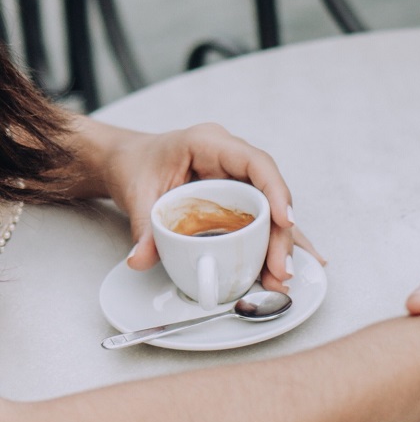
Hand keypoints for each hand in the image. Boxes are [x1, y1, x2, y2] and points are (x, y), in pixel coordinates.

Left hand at [69, 118, 323, 288]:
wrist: (128, 161)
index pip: (256, 163)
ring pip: (270, 210)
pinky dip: (273, 242)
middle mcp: (232, 159)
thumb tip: (141, 259)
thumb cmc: (137, 164)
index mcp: (210, 144)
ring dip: (279, 244)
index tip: (286, 221)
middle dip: (280, 233)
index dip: (276, 191)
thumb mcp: (137, 193)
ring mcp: (238, 179)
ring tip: (279, 277)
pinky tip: (289, 262)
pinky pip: (262, 219)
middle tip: (281, 268)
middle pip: (269, 194)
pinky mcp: (237, 198)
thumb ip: (143, 227)